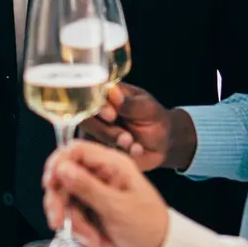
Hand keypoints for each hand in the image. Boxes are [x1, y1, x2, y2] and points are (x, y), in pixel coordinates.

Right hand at [42, 141, 169, 246]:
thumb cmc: (146, 226)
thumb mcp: (117, 207)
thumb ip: (87, 187)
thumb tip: (61, 167)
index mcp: (112, 165)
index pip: (75, 151)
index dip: (58, 163)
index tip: (49, 184)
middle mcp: (100, 175)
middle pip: (63, 176)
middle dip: (58, 200)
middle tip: (57, 221)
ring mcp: (93, 193)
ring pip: (64, 199)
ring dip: (72, 221)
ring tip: (91, 238)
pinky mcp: (89, 211)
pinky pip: (71, 215)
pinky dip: (78, 230)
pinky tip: (95, 240)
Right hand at [80, 85, 194, 172]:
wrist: (162, 141)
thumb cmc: (154, 118)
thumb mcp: (147, 108)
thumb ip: (129, 103)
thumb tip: (112, 91)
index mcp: (106, 94)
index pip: (90, 95)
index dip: (96, 106)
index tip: (112, 115)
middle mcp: (95, 112)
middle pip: (85, 120)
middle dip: (105, 130)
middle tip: (126, 136)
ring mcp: (95, 131)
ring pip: (90, 139)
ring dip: (112, 143)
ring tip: (133, 144)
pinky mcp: (99, 149)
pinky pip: (100, 154)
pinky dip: (119, 154)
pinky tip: (136, 151)